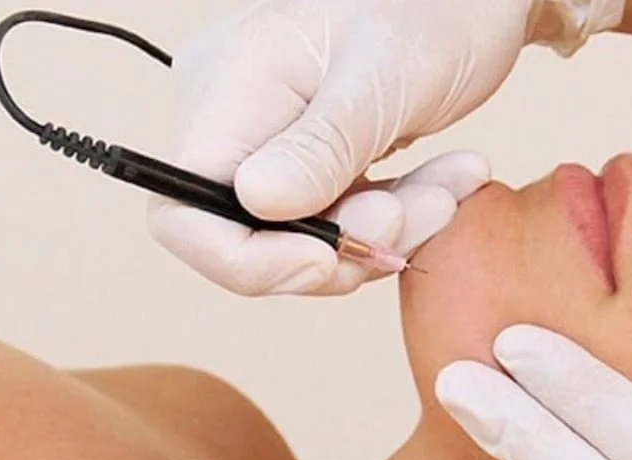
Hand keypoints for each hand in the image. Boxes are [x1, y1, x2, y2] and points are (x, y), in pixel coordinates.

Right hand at [148, 0, 621, 295]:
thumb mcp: (382, 76)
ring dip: (384, 233)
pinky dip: (396, 218)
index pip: (183, 213)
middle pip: (251, 239)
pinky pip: (339, 221)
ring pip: (306, 240)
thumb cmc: (429, 8)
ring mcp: (273, 147)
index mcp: (228, 91)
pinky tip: (447, 183)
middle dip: (341, 247)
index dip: (247, 262)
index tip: (329, 262)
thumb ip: (321, 145)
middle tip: (421, 212)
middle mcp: (235, 124)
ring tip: (448, 189)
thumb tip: (258, 203)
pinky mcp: (314, 164)